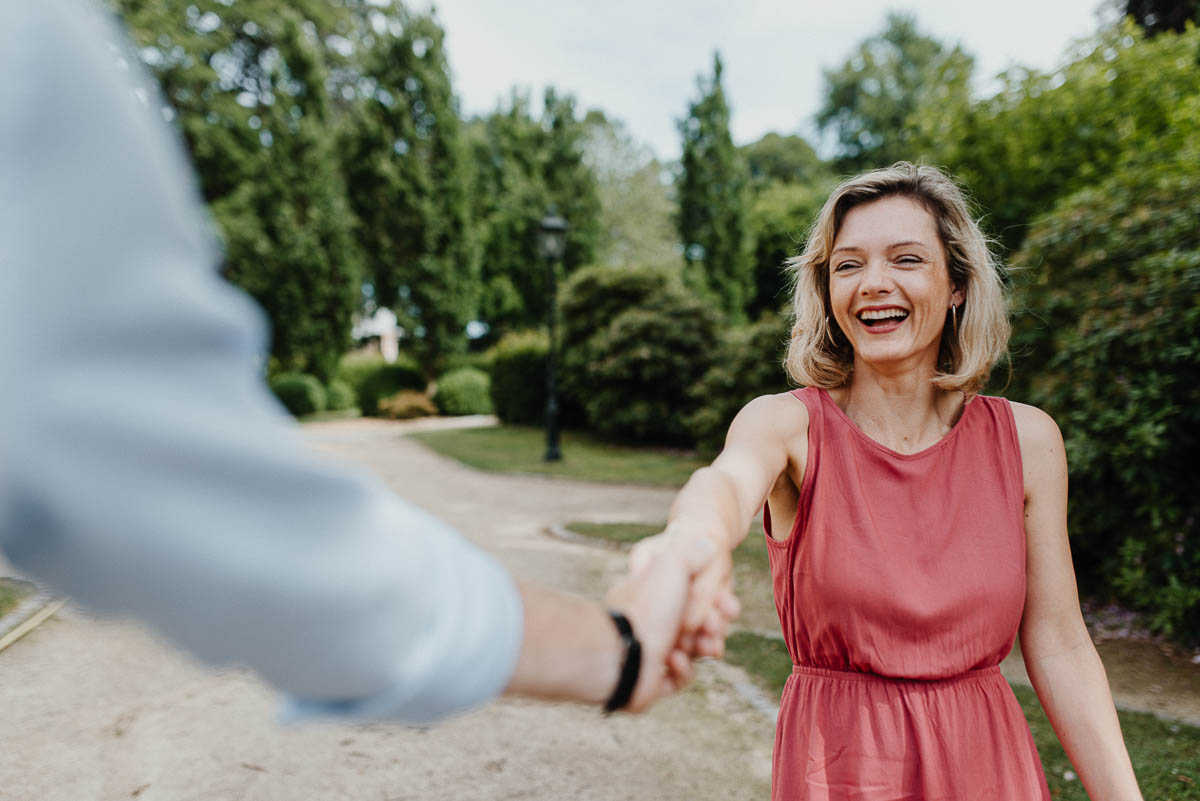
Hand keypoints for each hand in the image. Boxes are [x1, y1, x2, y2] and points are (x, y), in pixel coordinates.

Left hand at [605, 536, 731, 710]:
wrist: (622, 651)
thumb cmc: (648, 604)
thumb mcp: (672, 564)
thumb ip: (692, 554)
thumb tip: (706, 543)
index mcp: (653, 595)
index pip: (691, 597)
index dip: (714, 602)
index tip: (729, 605)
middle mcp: (650, 622)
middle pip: (695, 626)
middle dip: (712, 626)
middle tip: (717, 627)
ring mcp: (650, 652)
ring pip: (690, 653)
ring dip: (703, 648)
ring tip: (707, 646)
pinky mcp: (652, 681)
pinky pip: (678, 678)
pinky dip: (683, 670)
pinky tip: (676, 659)